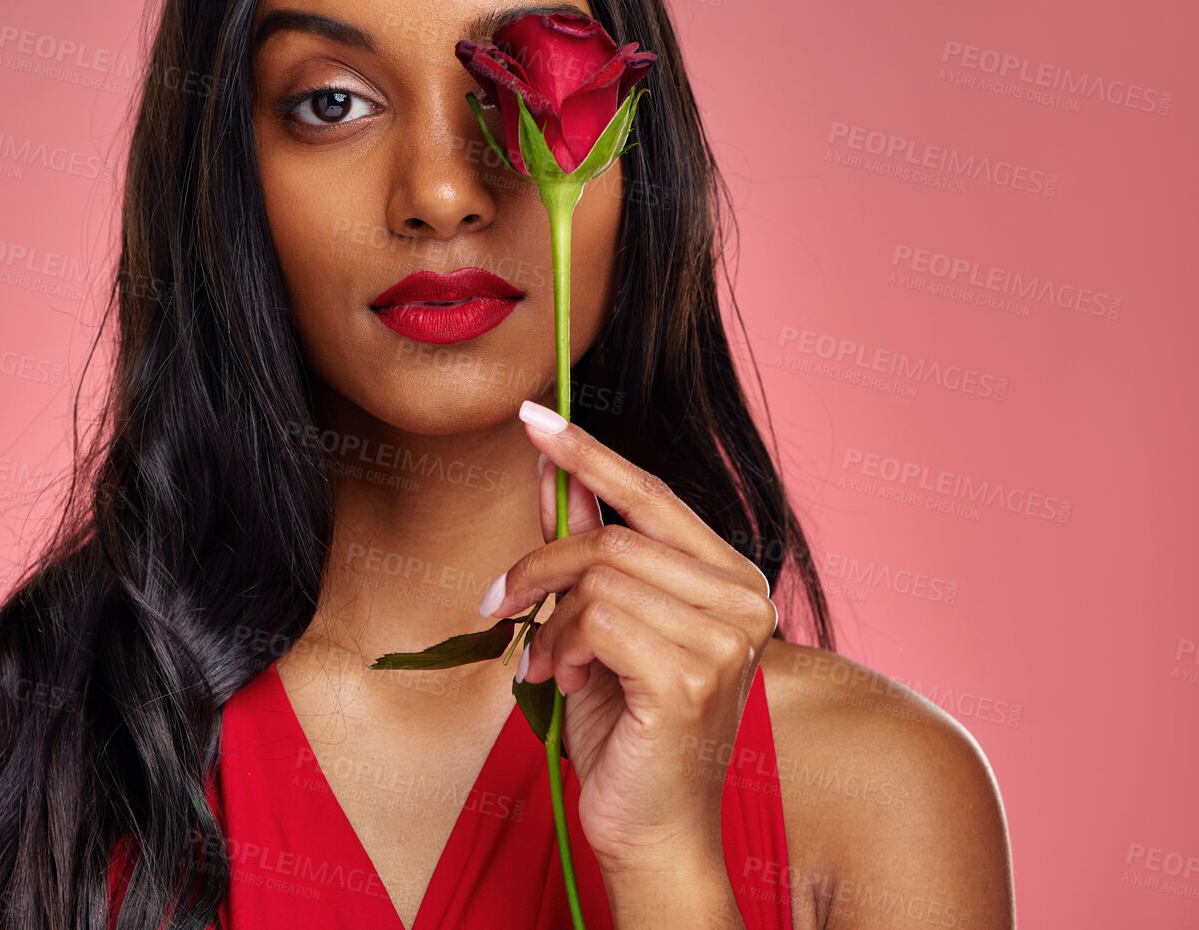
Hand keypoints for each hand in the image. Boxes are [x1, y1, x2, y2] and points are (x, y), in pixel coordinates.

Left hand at [482, 399, 778, 881]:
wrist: (652, 827)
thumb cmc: (628, 728)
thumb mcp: (603, 623)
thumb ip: (589, 548)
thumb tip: (551, 471)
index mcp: (732, 578)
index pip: (653, 495)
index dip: (589, 452)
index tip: (532, 416)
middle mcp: (744, 600)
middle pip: (613, 539)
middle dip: (540, 564)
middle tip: (498, 600)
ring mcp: (724, 639)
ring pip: (599, 578)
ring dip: (548, 619)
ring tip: (545, 660)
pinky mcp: (689, 676)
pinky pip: (594, 621)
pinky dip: (558, 647)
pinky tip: (560, 678)